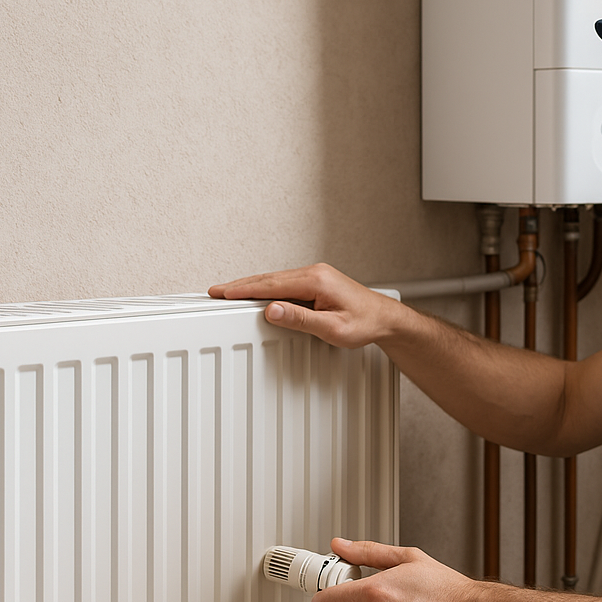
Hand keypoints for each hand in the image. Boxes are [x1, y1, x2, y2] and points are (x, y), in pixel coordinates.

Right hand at [208, 264, 401, 348]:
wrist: (385, 318)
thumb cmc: (365, 323)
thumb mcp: (332, 328)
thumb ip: (301, 320)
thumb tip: (272, 310)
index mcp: (316, 281)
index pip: (271, 285)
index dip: (244, 289)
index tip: (223, 292)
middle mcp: (314, 273)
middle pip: (269, 279)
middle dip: (241, 285)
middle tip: (216, 292)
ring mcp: (315, 276)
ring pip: (275, 280)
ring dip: (252, 285)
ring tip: (229, 293)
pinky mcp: (317, 282)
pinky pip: (285, 283)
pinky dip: (267, 288)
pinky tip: (257, 294)